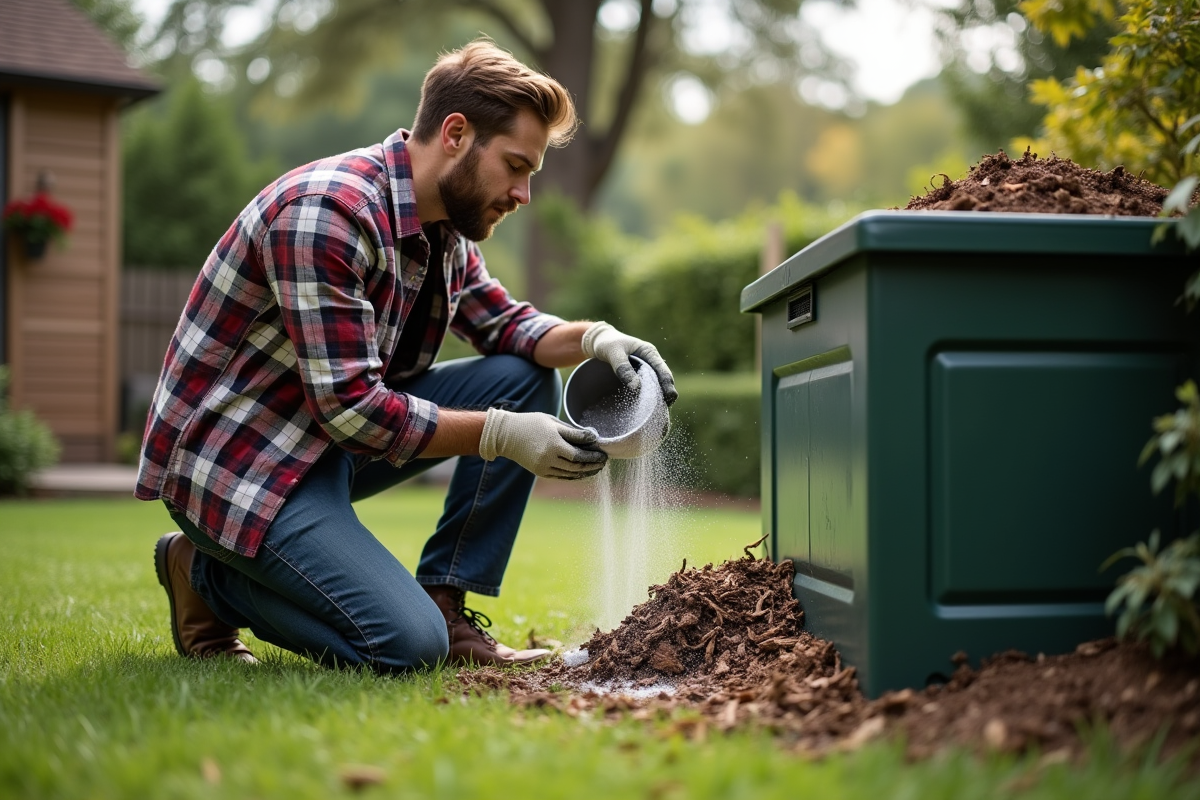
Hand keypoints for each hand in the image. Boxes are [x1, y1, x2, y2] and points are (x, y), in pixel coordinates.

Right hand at [479, 408, 607, 479]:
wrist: (506, 435)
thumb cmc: (531, 424)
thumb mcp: (552, 422)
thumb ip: (572, 432)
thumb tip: (592, 437)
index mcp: (553, 442)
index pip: (579, 453)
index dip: (594, 454)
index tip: (603, 452)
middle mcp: (548, 457)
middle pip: (577, 465)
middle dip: (593, 464)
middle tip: (604, 461)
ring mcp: (544, 467)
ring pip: (570, 473)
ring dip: (586, 472)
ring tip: (597, 468)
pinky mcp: (540, 472)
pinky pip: (561, 477)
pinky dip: (574, 475)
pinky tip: (583, 472)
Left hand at [581, 322, 677, 405]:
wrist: (598, 342)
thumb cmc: (606, 344)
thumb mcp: (613, 352)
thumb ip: (623, 368)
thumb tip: (636, 387)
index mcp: (649, 353)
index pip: (663, 370)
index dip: (668, 384)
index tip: (670, 398)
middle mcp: (650, 362)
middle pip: (663, 380)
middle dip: (666, 395)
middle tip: (664, 411)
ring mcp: (645, 371)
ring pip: (655, 386)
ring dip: (657, 398)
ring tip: (657, 414)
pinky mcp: (637, 378)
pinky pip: (646, 389)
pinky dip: (647, 398)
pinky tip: (645, 410)